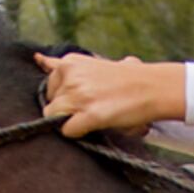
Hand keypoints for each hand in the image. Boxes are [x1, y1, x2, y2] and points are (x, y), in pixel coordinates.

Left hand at [34, 51, 185, 136]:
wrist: (154, 87)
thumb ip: (67, 65)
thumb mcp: (94, 63)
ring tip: (94, 115)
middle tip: (91, 106)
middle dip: (65, 109)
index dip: (62, 96)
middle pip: (50, 103)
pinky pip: (67, 130)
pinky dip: (78, 132)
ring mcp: (79, 95)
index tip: (79, 98)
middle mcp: (70, 76)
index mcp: (70, 63)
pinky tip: (94, 124)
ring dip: (71, 121)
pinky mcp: (89, 114)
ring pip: (54, 117)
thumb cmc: (128, 77)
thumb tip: (39, 60)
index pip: (48, 85)